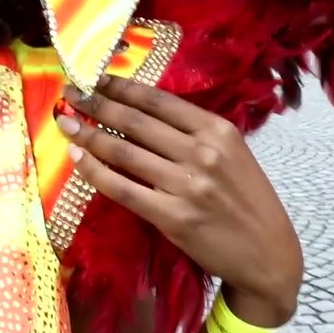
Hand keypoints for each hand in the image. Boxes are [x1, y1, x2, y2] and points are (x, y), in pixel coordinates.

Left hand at [58, 76, 303, 324]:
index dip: (120, 87)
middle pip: (135, 122)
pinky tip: (77, 158)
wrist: (268, 255)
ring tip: (65, 123)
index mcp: (218, 131)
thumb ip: (193, 133)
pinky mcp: (172, 217)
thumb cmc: (247, 201)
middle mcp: (203, 153)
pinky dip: (94, 171)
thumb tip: (139, 109)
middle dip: (96, 104)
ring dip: (87, 135)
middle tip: (69, 92)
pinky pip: (122, 188)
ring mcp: (187, 186)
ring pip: (123, 152)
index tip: (93, 77)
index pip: (158, 101)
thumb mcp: (232, 154)